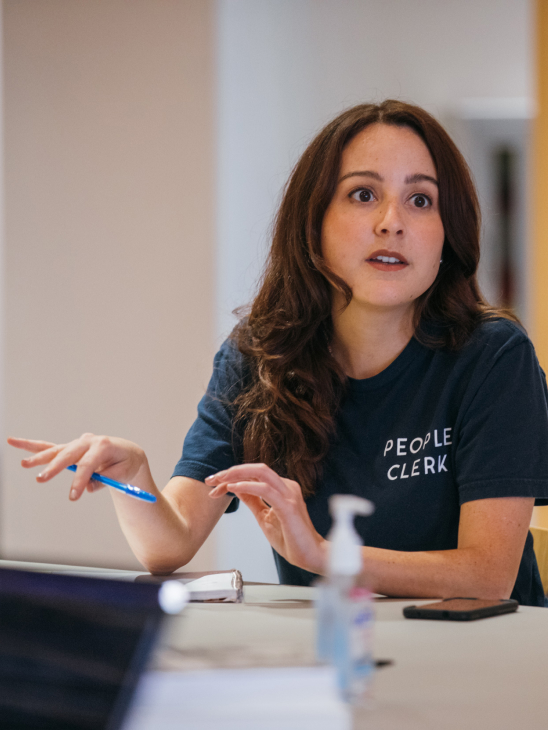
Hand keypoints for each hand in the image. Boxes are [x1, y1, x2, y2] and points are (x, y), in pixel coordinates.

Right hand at [8, 434, 150, 501]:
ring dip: (39, 457)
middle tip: (41, 479)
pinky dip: (32, 446)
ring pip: (56, 450)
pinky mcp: (70, 449)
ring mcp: (78, 443)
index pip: (88, 464)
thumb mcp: (121, 475)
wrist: (127, 454)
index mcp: (104, 445)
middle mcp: (89, 441)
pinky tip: (14, 442)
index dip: (80, 480)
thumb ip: (104, 480)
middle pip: (68, 454)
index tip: (74, 496)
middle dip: (54, 467)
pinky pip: (50, 448)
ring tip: (25, 464)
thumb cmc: (125, 464)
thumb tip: (87, 487)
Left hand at [206, 463, 327, 574]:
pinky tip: (233, 488)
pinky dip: (247, 486)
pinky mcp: (288, 506)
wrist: (311, 556)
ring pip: (261, 473)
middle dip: (231, 471)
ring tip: (219, 481)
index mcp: (282, 488)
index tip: (214, 485)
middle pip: (256, 468)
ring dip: (236, 475)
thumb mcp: (264, 517)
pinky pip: (266, 489)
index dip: (232, 477)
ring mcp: (289, 494)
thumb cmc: (292, 539)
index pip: (254, 474)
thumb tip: (237, 488)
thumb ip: (253, 500)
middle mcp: (286, 486)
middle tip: (211, 479)